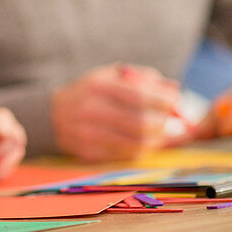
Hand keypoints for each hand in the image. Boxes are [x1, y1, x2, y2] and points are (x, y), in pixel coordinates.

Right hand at [51, 63, 179, 161]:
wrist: (54, 114)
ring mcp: (88, 133)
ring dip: (158, 140)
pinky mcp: (89, 152)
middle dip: (166, 124)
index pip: (141, 95)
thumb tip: (174, 90)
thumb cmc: (92, 92)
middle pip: (141, 122)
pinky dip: (143, 149)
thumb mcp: (112, 76)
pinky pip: (126, 155)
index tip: (176, 102)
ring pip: (137, 142)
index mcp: (99, 85)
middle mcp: (91, 109)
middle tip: (177, 123)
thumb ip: (144, 79)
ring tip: (164, 134)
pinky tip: (146, 142)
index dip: (165, 101)